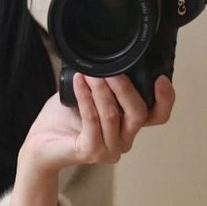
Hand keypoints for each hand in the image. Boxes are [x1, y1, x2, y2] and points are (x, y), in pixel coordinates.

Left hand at [19, 72, 175, 174]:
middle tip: (111, 70)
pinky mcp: (91, 152)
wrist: (40, 144)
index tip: (160, 78)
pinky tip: (79, 83)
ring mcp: (109, 149)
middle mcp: (124, 139)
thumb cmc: (65, 119)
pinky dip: (86, 98)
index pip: (158, 115)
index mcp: (128, 124)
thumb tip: (112, 53)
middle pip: (139, 113)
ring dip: (101, 90)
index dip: (165, 98)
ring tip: (90, 73)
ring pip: (114, 115)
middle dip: (125, 87)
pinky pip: (93, 121)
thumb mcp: (92, 92)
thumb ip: (108, 80)